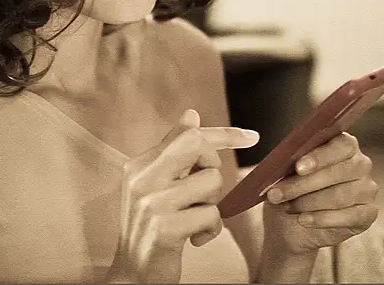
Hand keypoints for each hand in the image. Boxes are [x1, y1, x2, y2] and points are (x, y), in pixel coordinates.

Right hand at [106, 109, 259, 283]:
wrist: (132, 275)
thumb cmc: (150, 228)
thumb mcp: (156, 186)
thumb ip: (174, 152)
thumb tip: (191, 114)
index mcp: (140, 165)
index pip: (187, 134)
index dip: (223, 133)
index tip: (251, 136)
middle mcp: (142, 178)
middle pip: (197, 145)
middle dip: (214, 165)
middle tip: (205, 191)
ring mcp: (152, 203)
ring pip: (211, 182)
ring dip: (213, 204)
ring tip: (195, 219)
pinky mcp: (165, 229)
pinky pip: (211, 215)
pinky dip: (211, 230)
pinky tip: (195, 240)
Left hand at [261, 132, 378, 254]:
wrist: (291, 224)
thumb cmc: (291, 188)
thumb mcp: (283, 171)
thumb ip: (285, 160)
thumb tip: (275, 153)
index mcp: (343, 144)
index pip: (341, 145)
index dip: (319, 156)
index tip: (298, 168)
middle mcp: (360, 163)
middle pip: (338, 172)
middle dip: (303, 184)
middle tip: (277, 193)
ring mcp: (367, 189)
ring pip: (340, 195)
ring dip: (308, 203)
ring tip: (287, 207)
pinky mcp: (368, 213)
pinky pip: (349, 216)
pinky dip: (322, 219)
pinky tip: (303, 220)